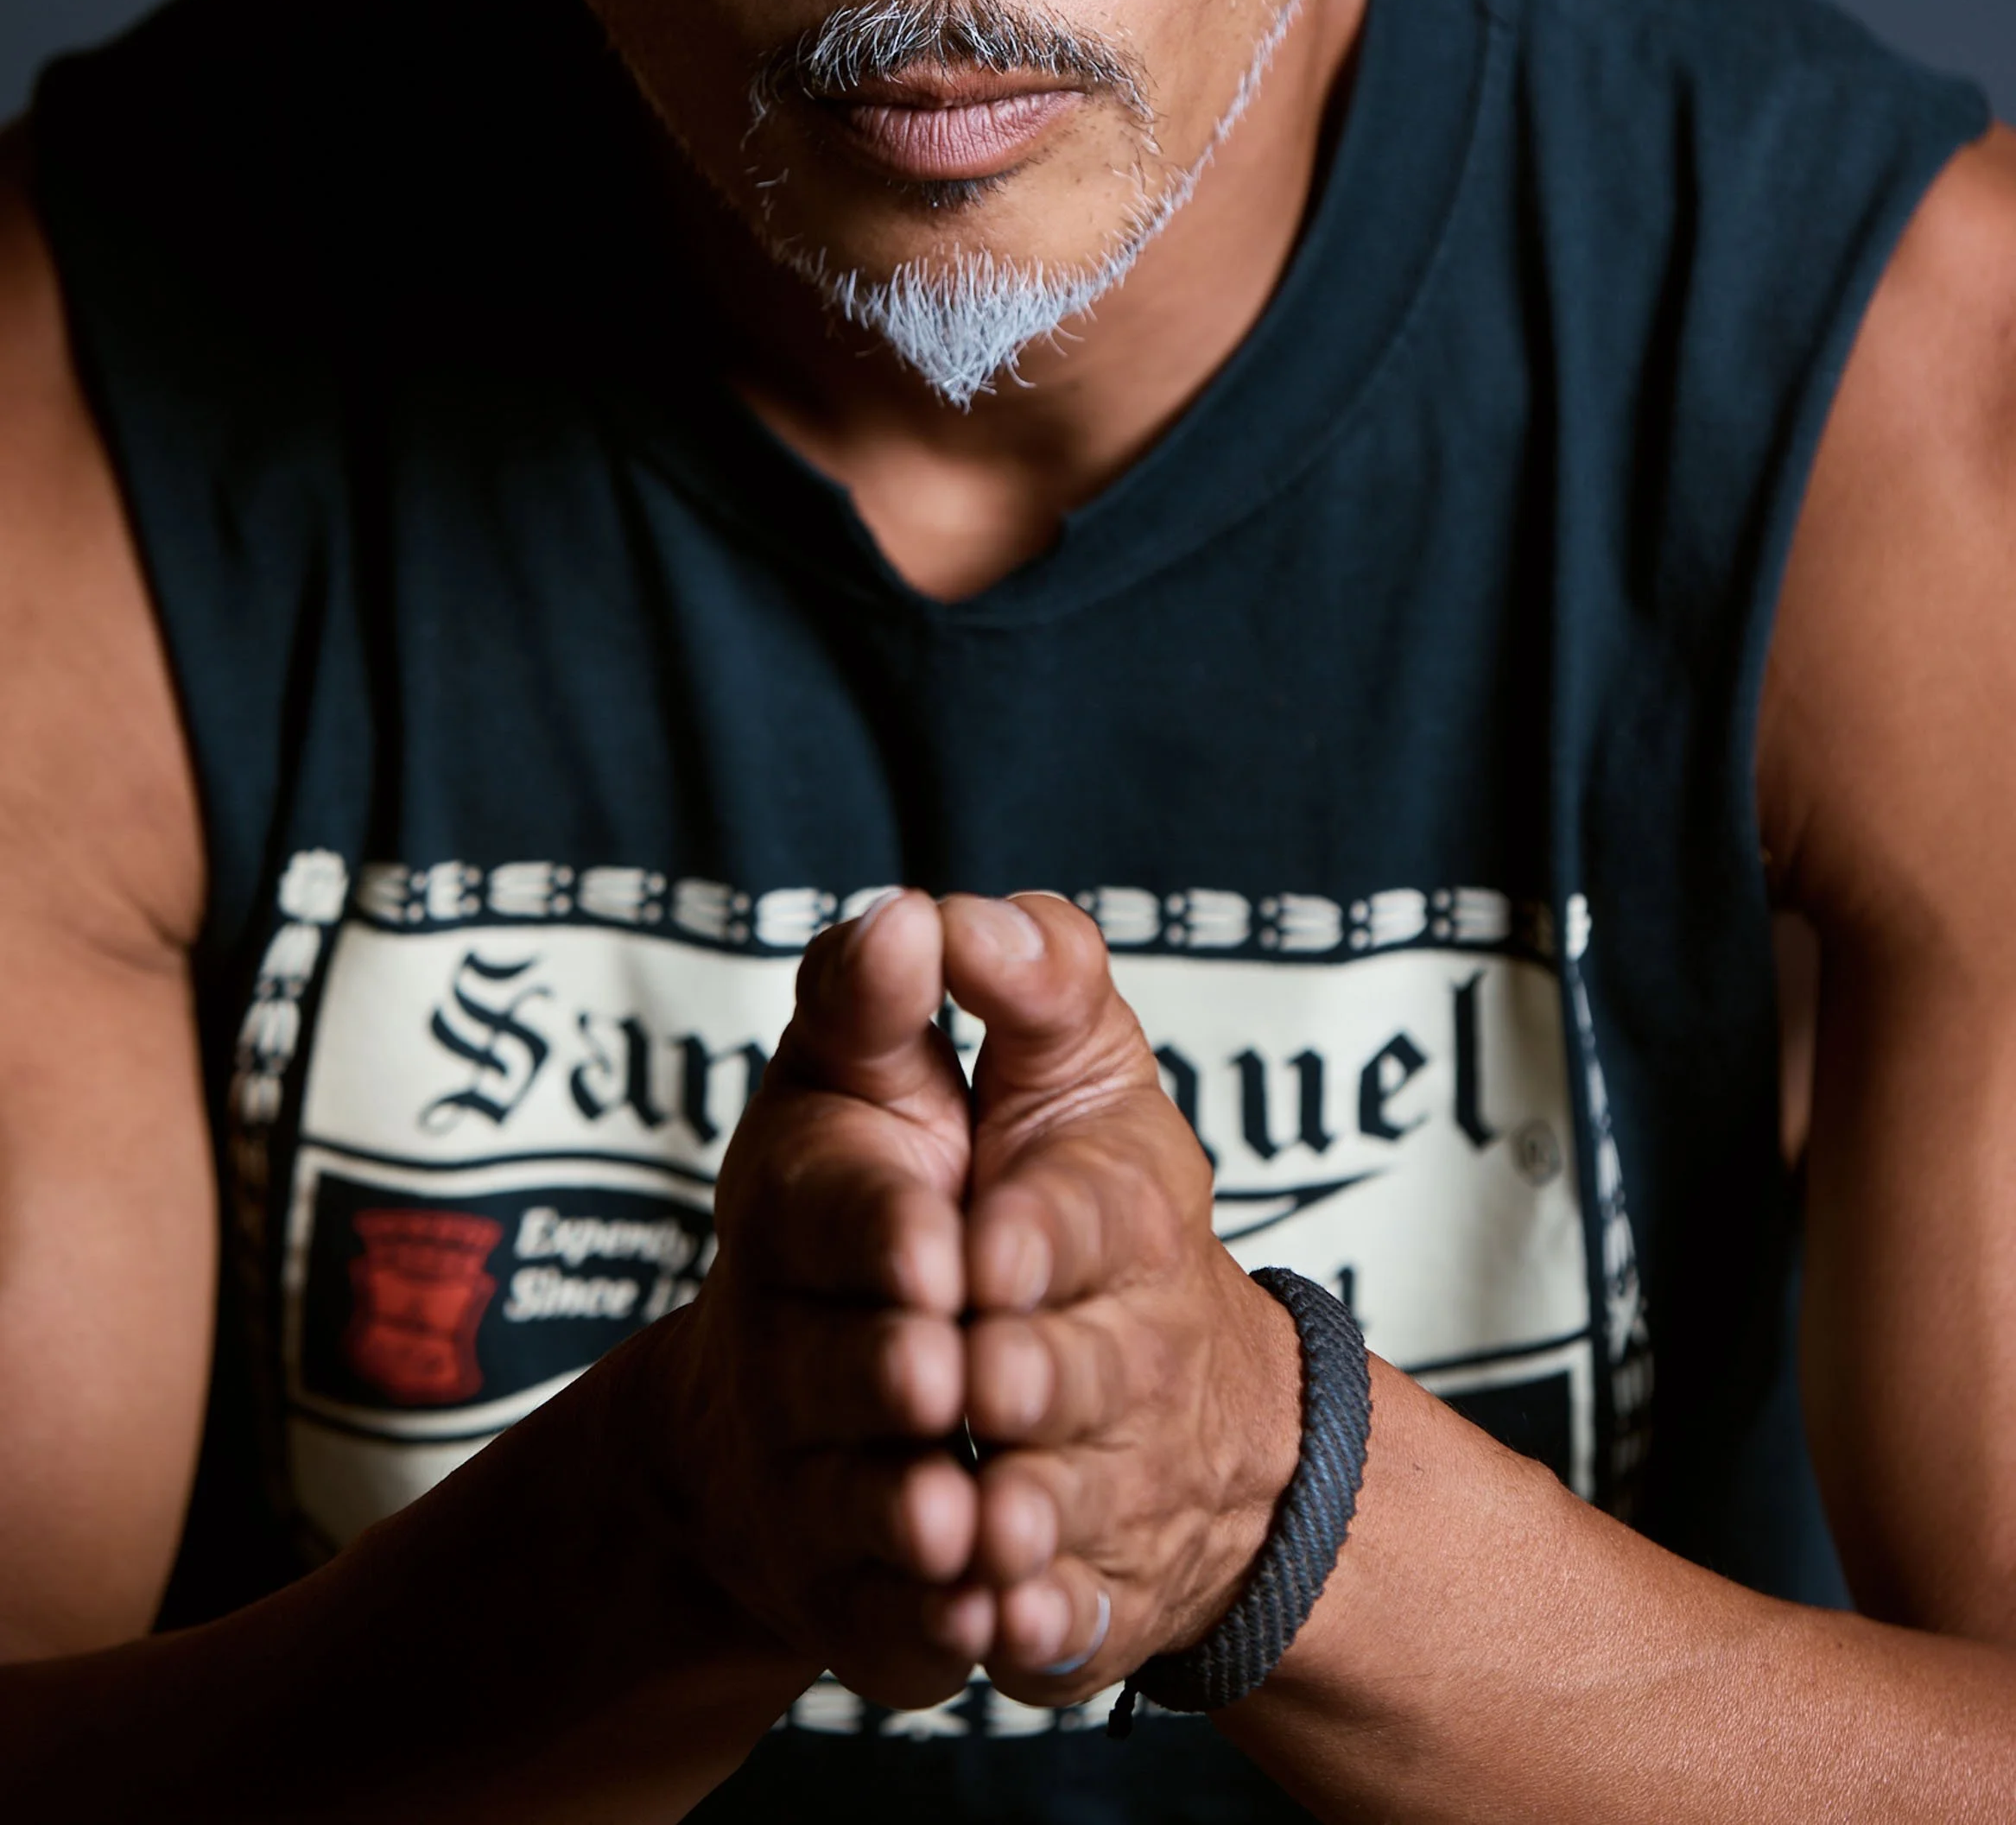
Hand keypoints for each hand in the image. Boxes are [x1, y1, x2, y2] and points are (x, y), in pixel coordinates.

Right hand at [626, 888, 992, 1706]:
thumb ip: (926, 991)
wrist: (880, 1386)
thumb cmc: (916, 1188)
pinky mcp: (849, 1588)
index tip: (944, 1245)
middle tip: (951, 1371)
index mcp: (805, 1196)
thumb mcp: (928, 1067)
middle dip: (894, 1368)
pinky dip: (936, 1628)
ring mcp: (809, 1471)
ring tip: (971, 1521)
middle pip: (842, 1360)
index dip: (885, 1229)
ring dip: (912, 1511)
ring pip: (857, 1498)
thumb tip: (914, 916)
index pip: (827, 1205)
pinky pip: (889, 1618)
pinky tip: (989, 1622)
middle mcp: (788, 1338)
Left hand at [940, 892, 1302, 1702]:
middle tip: (955, 1382)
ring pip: (1076, 1494)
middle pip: (1083, 1362)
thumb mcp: (1036, 1059)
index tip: (974, 1244)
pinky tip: (1000, 1623)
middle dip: (1021, 1373)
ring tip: (963, 1524)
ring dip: (1023, 1511)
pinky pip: (1079, 1612)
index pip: (1087, 1210)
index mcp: (1120, 1198)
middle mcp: (1137, 1337)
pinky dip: (1043, 1622)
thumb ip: (1000, 980)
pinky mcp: (1097, 1576)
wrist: (1138, 1377)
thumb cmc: (1044, 1189)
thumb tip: (930, 913)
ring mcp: (1121, 1467)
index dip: (1030, 1230)